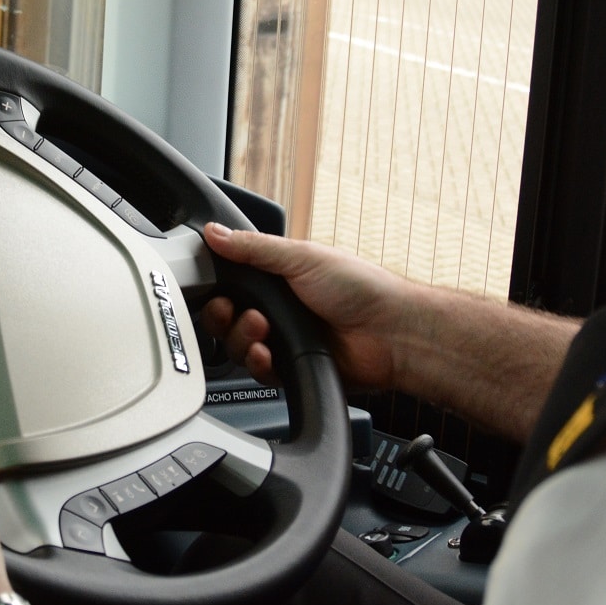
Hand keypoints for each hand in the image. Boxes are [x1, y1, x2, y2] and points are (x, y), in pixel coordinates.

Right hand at [198, 221, 412, 390]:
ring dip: (242, 337)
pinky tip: (267, 353)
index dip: (216, 287)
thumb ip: (253, 247)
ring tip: (262, 328)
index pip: (230, 282)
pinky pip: (258, 372)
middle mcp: (276, 308)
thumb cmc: (360, 287)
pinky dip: (258, 363)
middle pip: (226, 317)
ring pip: (238, 345)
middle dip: (223, 315)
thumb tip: (214, 232)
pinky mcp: (291, 369)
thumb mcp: (301, 257)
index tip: (213, 287)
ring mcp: (283, 339)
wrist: (392, 333)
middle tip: (233, 310)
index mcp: (276, 277)